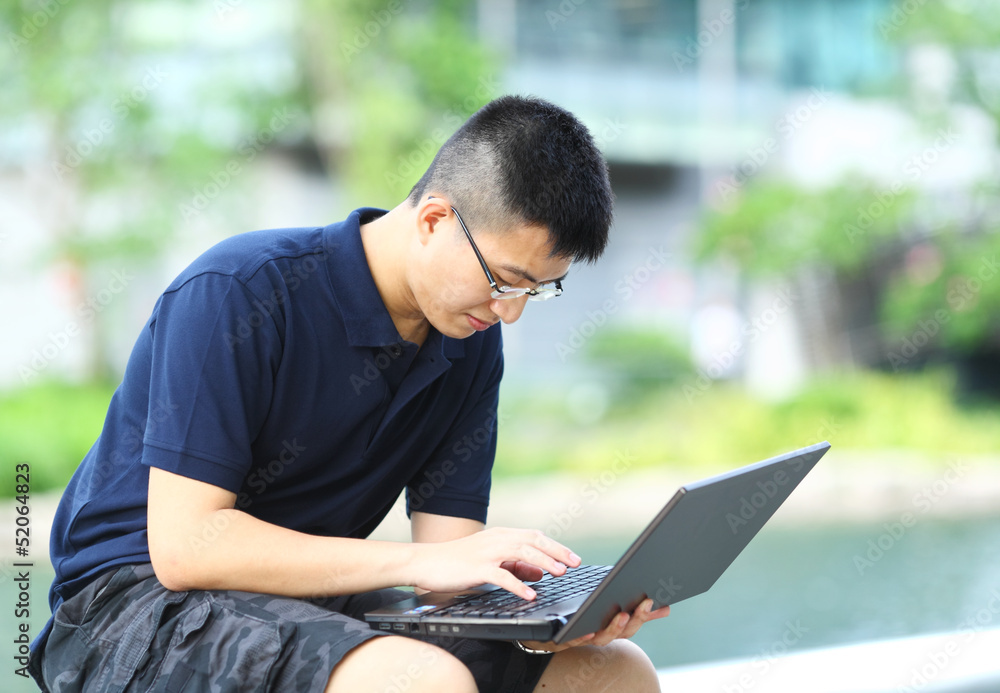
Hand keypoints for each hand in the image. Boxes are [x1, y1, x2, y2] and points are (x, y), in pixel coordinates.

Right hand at [409, 527, 579, 598]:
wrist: (425, 561)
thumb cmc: (457, 562)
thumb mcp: (489, 561)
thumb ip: (514, 565)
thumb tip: (540, 572)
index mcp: (500, 536)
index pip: (534, 537)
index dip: (556, 546)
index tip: (573, 558)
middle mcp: (496, 540)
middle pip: (533, 541)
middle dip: (556, 552)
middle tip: (575, 563)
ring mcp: (486, 553)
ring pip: (521, 553)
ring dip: (543, 562)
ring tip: (559, 573)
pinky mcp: (476, 568)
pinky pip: (501, 576)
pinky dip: (518, 584)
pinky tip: (530, 593)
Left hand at [518, 598, 670, 652]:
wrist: (539, 631)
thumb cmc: (574, 616)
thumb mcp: (601, 606)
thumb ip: (630, 608)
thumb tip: (661, 605)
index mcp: (609, 626)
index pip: (634, 622)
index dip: (649, 616)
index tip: (665, 606)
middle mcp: (599, 635)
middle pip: (623, 632)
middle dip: (637, 618)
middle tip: (646, 602)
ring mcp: (582, 638)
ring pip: (602, 638)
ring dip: (614, 627)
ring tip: (623, 612)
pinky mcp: (561, 640)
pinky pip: (573, 640)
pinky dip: (583, 636)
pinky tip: (589, 629)